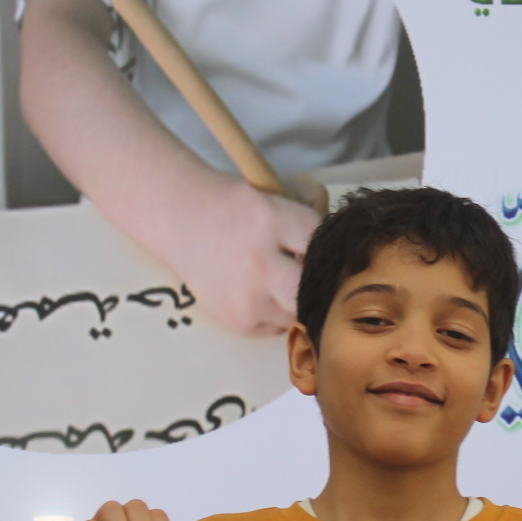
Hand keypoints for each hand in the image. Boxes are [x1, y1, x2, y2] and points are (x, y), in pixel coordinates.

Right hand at [161, 174, 321, 336]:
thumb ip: (311, 217)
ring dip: (301, 298)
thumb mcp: (273, 195)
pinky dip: (279, 310)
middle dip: (323, 285)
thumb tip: (341, 251)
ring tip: (286, 279)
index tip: (328, 247)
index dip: (330, 245)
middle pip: (316, 290)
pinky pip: (279, 325)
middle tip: (323, 277)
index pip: (322, 241)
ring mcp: (246, 298)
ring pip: (301, 311)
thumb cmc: (234, 206)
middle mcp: (258, 263)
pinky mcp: (239, 322)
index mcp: (269, 220)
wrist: (180, 220)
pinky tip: (264, 290)